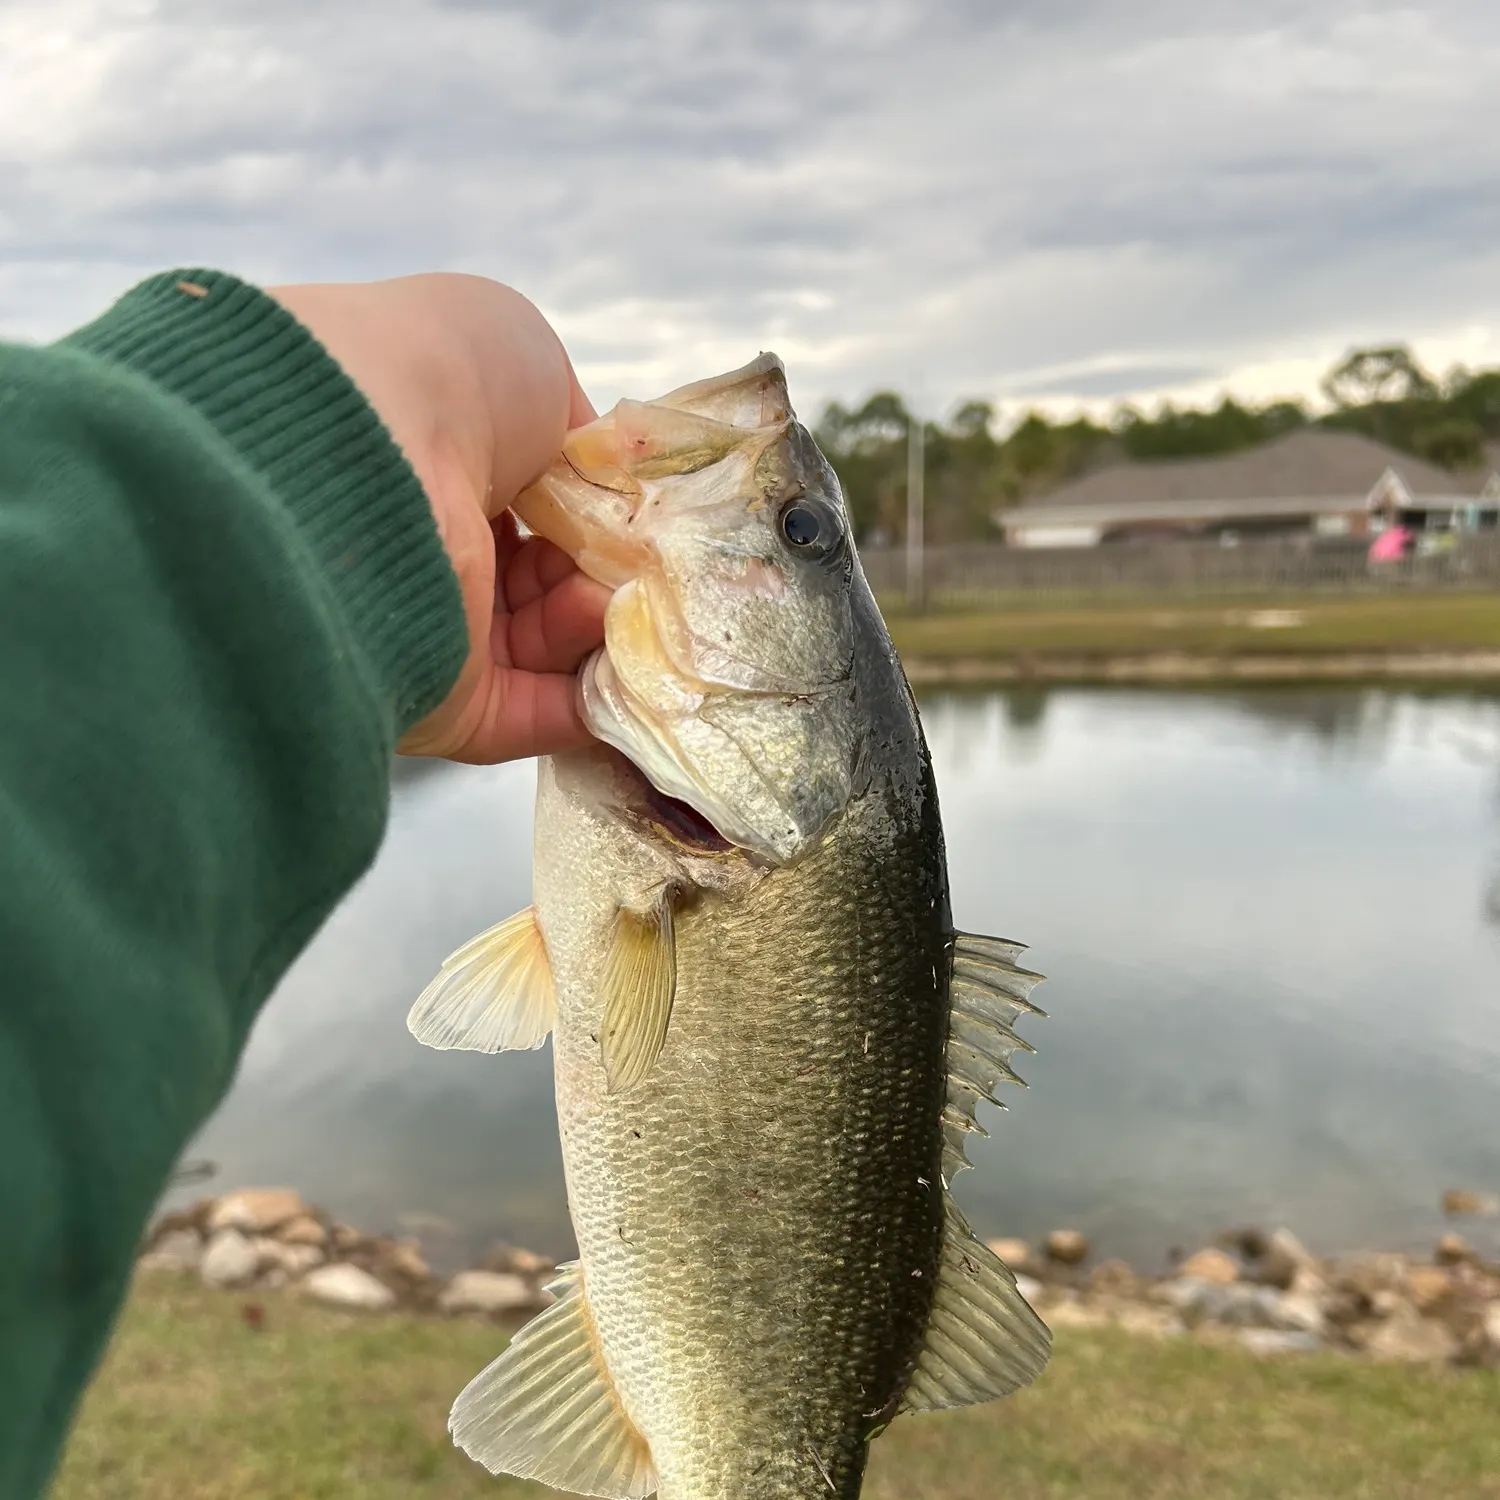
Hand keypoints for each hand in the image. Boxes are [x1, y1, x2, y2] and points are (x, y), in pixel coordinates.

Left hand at [267, 274, 609, 763]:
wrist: (370, 443)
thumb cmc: (442, 373)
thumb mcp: (530, 362)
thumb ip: (575, 432)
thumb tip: (602, 488)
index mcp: (436, 464)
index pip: (535, 508)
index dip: (595, 514)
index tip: (639, 517)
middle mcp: (427, 550)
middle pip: (549, 584)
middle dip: (605, 575)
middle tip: (639, 564)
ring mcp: (432, 631)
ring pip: (551, 651)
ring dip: (601, 627)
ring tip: (612, 598)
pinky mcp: (443, 705)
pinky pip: (538, 718)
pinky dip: (595, 701)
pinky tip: (629, 667)